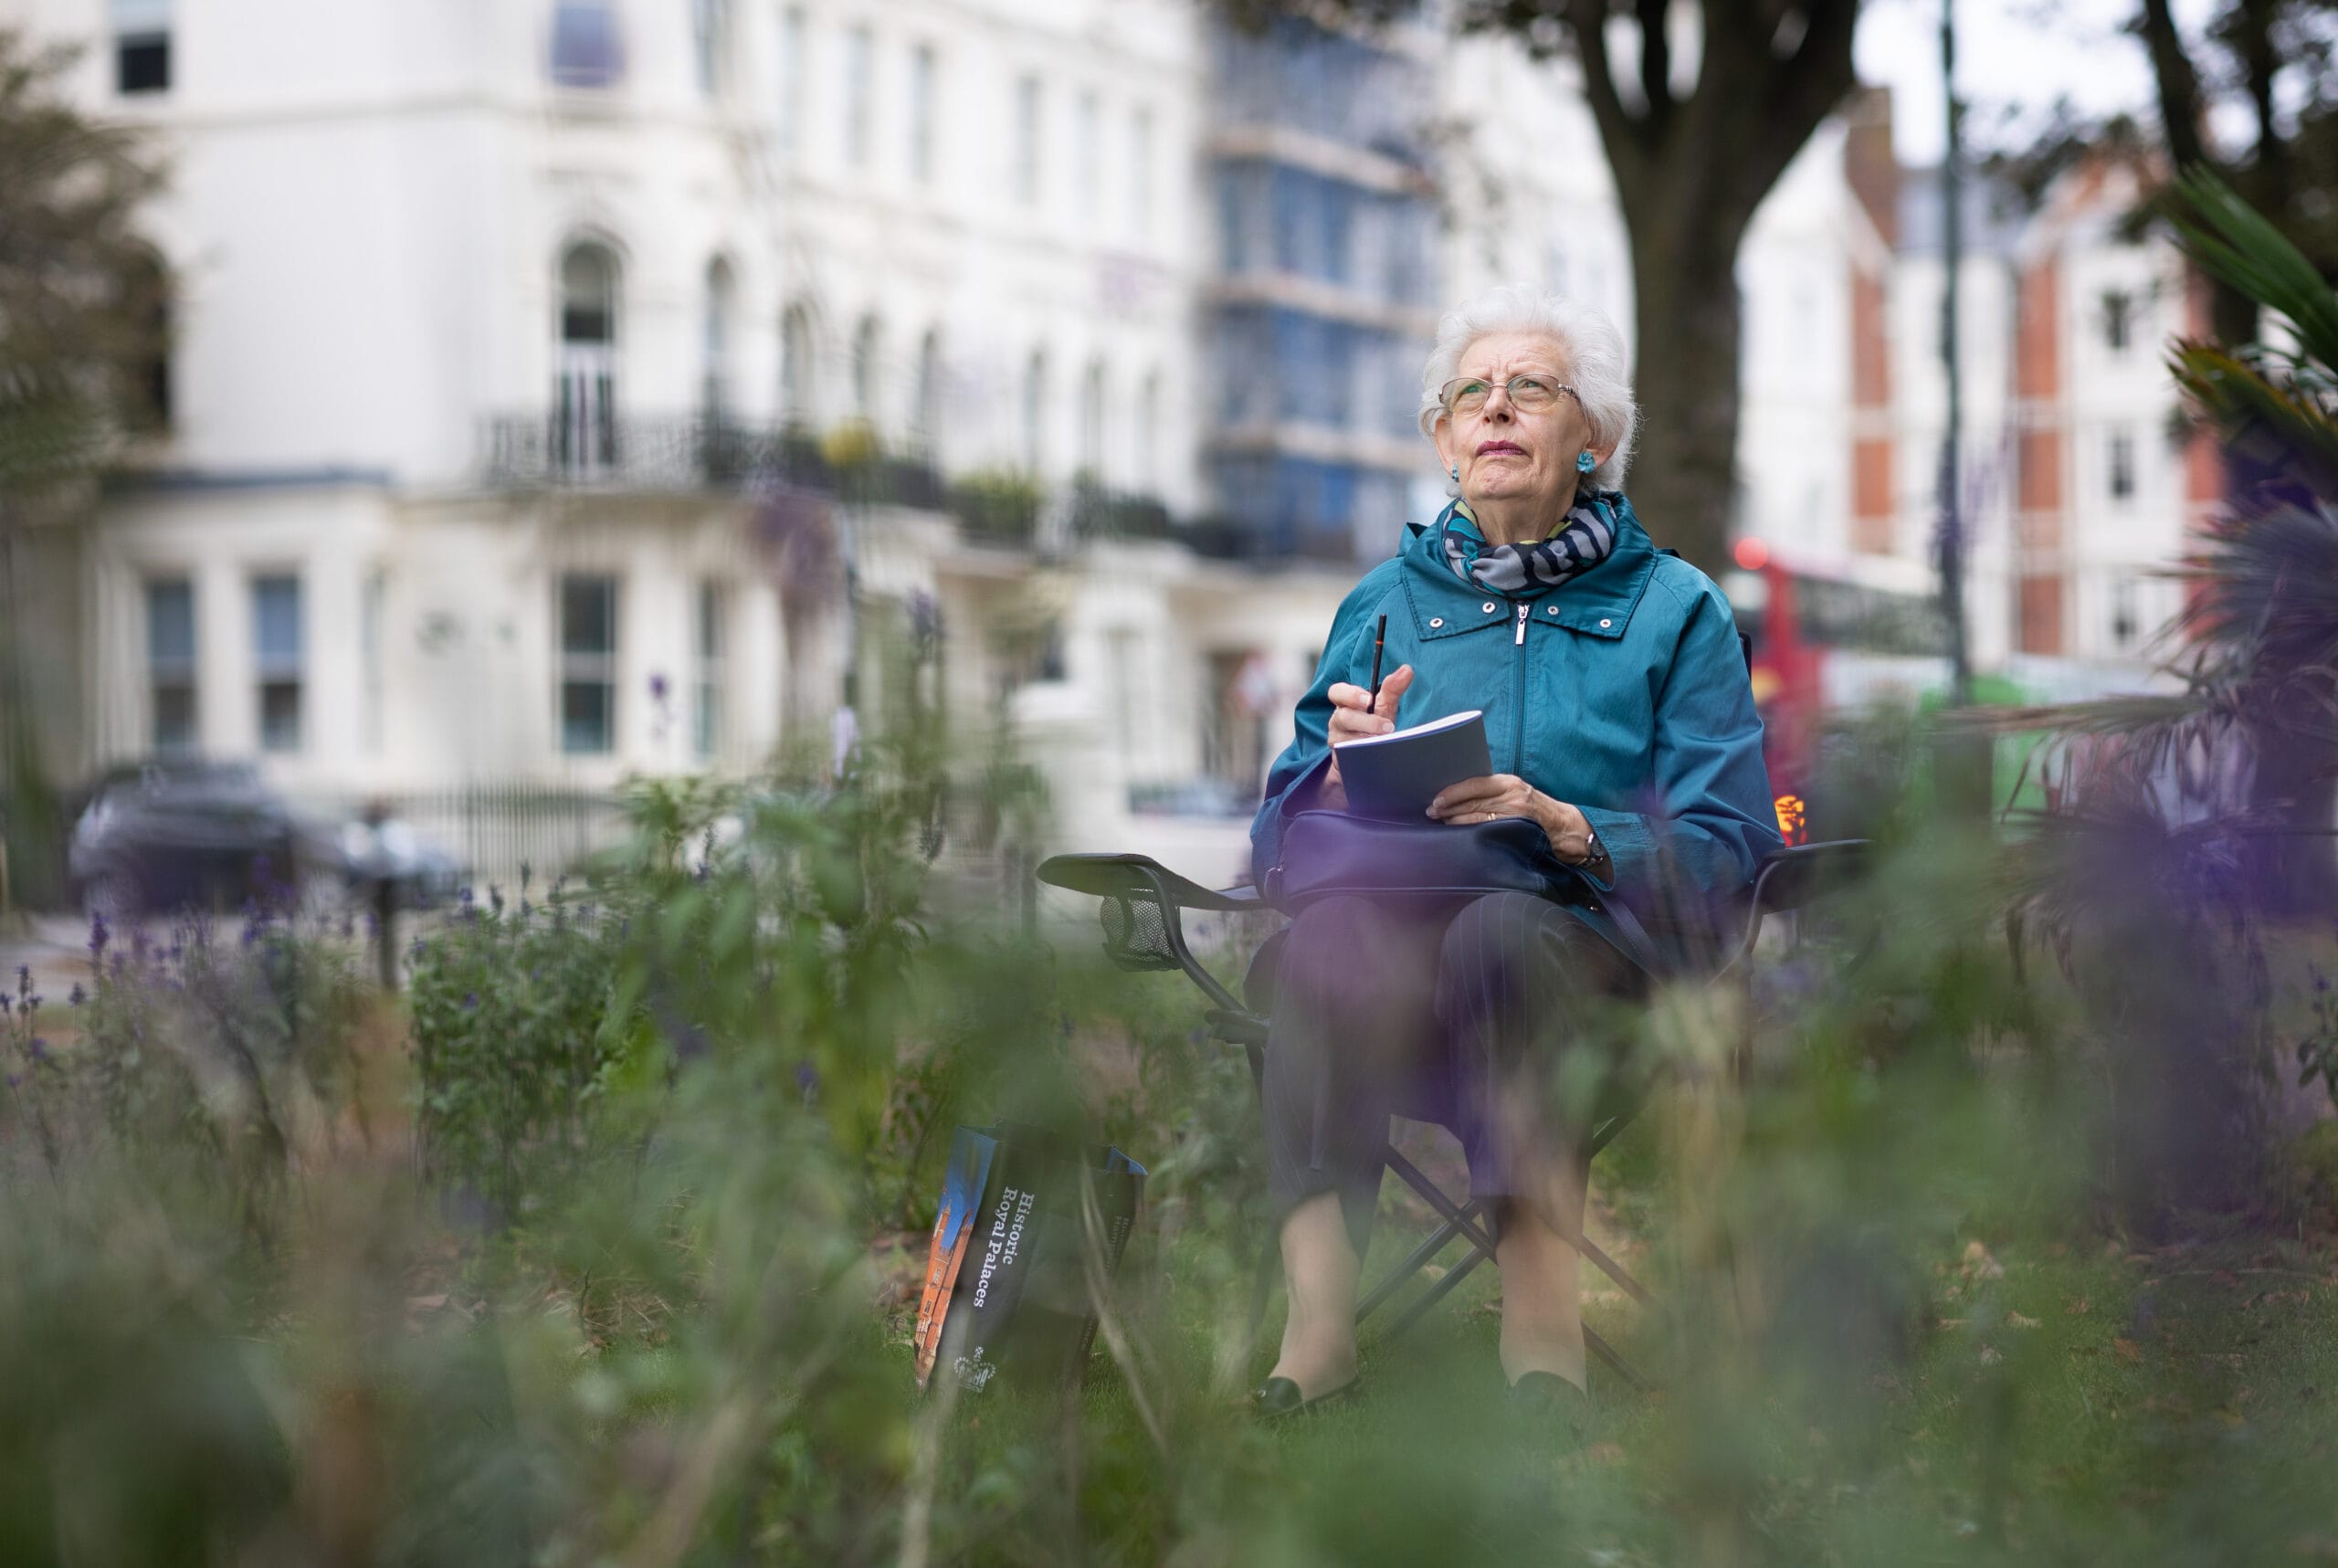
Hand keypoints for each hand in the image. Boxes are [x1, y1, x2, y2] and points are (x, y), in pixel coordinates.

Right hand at [1319, 665, 1413, 809]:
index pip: (1336, 692)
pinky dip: (1364, 756)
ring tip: (1386, 742)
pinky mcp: (1341, 760)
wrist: (1367, 757)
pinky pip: (1349, 758)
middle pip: (1342, 716)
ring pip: (1345, 739)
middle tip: (1388, 726)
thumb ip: (1393, 689)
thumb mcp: (1384, 706)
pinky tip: (1378, 755)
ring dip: (1367, 740)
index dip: (1349, 694)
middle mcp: (1338, 721)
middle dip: (1366, 721)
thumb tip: (1407, 669)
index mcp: (1345, 703)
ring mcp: (1337, 741)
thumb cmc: (1374, 726)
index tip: (1368, 699)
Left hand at [1427, 775, 1596, 863]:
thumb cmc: (1534, 809)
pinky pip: (1486, 832)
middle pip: (1472, 802)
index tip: (1436, 799)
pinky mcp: (1516, 832)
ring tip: (1441, 822)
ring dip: (1455, 821)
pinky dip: (1469, 832)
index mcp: (1509, 783)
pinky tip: (1458, 833)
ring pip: (1476, 818)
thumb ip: (1492, 791)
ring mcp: (1515, 816)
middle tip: (1431, 812)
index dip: (1453, 792)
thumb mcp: (1516, 792)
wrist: (1563, 827)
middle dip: (1448, 808)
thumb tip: (1457, 794)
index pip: (1475, 784)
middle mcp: (1513, 796)